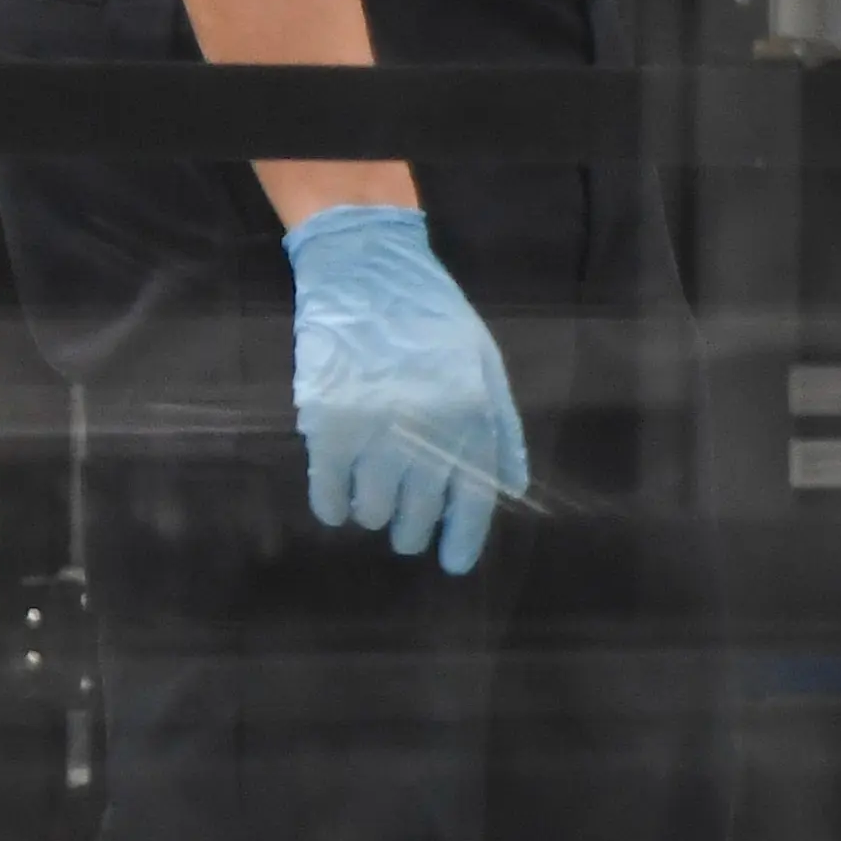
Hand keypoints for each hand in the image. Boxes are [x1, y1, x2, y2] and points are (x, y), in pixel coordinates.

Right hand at [285, 205, 528, 575]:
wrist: (367, 275)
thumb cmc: (432, 320)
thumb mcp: (485, 365)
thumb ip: (501, 428)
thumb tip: (512, 487)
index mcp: (472, 417)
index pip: (472, 501)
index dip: (462, 540)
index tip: (452, 565)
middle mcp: (426, 432)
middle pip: (418, 514)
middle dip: (412, 528)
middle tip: (406, 526)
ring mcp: (375, 432)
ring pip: (372, 512)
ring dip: (373, 511)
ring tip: (373, 491)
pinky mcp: (328, 427)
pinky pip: (329, 494)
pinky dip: (334, 505)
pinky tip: (338, 500)